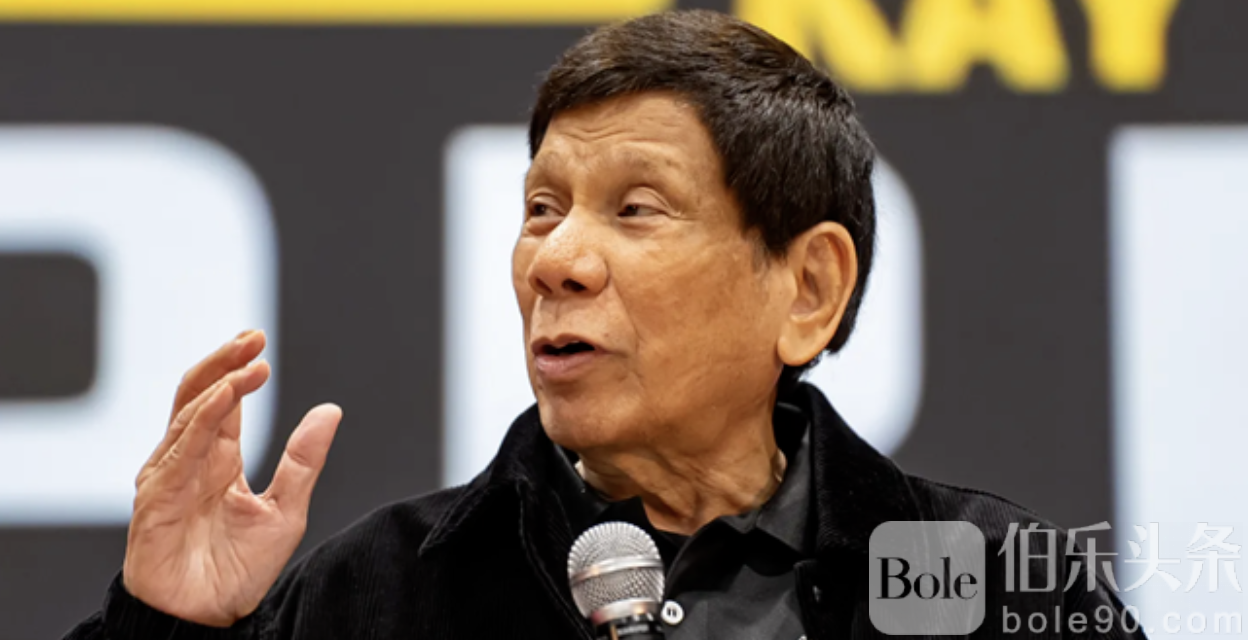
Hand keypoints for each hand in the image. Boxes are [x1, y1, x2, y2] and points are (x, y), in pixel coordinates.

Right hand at [122, 330, 341, 626]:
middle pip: (198, 394)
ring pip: (187, 414)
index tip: (260, 341)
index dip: (238, 368)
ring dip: (218, 385)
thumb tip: (331, 410)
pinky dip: (201, 422)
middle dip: (222, 361)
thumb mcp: (287, 509)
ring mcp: (169, 476)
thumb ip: (304, 459)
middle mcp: (190, 460)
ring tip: (249, 365)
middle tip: (252, 337)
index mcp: (218, 459)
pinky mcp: (156, 498)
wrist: (207, 618)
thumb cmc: (238, 570)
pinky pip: (179, 451)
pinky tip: (223, 400)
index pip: (224, 400)